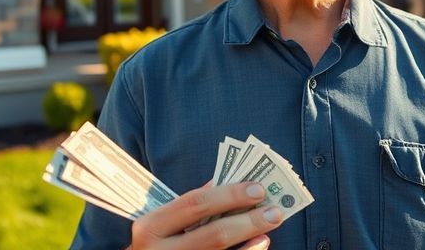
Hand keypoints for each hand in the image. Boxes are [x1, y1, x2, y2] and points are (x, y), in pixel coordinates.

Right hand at [129, 181, 282, 248]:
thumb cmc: (155, 240)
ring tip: (271, 224)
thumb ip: (190, 204)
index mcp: (150, 227)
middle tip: (274, 210)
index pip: (195, 204)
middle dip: (249, 220)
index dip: (229, 195)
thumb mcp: (161, 221)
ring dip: (252, 238)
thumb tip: (228, 182)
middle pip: (214, 235)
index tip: (257, 189)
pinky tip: (260, 243)